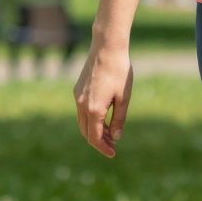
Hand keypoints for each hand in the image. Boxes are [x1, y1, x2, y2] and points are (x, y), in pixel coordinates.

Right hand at [74, 41, 131, 157]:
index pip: (95, 137)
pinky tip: (103, 116)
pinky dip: (90, 119)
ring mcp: (77, 97)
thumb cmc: (119, 71)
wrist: (106, 47)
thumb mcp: (123, 98)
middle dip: (98, 141)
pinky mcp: (77, 89)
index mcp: (94, 109)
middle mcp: (82, 105)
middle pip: (86, 132)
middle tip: (112, 145)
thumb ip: (119, 119)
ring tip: (110, 132)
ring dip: (94, 130)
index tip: (113, 153)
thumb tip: (115, 137)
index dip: (103, 148)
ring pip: (82, 122)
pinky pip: (81, 111)